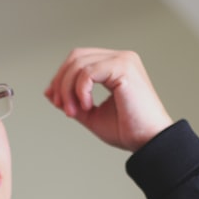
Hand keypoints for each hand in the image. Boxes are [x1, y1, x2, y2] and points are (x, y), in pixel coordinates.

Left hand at [44, 48, 172, 151]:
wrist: (149, 142)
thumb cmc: (129, 130)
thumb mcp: (92, 114)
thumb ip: (72, 101)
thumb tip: (49, 92)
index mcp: (115, 66)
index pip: (79, 60)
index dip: (62, 78)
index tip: (57, 101)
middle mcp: (120, 58)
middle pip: (76, 57)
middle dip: (61, 82)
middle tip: (63, 107)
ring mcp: (123, 60)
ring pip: (78, 63)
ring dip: (68, 89)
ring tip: (72, 111)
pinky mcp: (123, 67)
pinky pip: (88, 72)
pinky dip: (80, 90)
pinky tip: (86, 106)